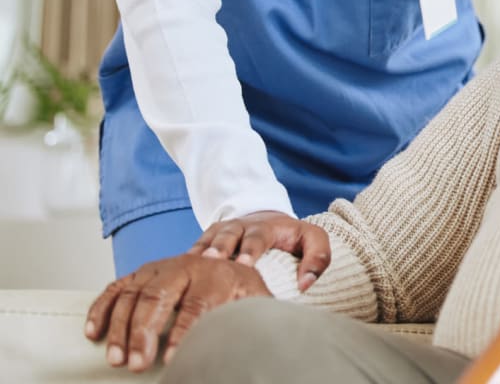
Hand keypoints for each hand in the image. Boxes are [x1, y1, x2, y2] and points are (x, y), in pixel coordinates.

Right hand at [85, 254, 269, 371]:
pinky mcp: (140, 274)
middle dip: (145, 331)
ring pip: (134, 293)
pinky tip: (94, 333)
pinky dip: (102, 308)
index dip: (184, 332)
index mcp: (216, 273)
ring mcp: (159, 268)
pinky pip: (116, 288)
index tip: (174, 360)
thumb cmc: (239, 290)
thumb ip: (259, 314)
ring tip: (117, 359)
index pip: (198, 303)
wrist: (226, 261)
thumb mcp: (255, 298)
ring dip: (121, 327)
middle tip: (137, 364)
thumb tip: (265, 336)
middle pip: (160, 295)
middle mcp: (185, 266)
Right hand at [188, 210, 330, 290]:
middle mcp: (241, 227)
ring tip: (193, 268)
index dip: (251, 249)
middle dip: (222, 249)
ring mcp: (221, 232)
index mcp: (266, 227)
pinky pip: (194, 249)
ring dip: (201, 254)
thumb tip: (306, 283)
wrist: (265, 219)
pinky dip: (186, 260)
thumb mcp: (311, 239)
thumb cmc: (291, 237)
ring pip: (208, 241)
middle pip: (229, 235)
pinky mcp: (206, 240)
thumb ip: (318, 257)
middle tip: (213, 264)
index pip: (259, 237)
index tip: (245, 264)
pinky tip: (178, 274)